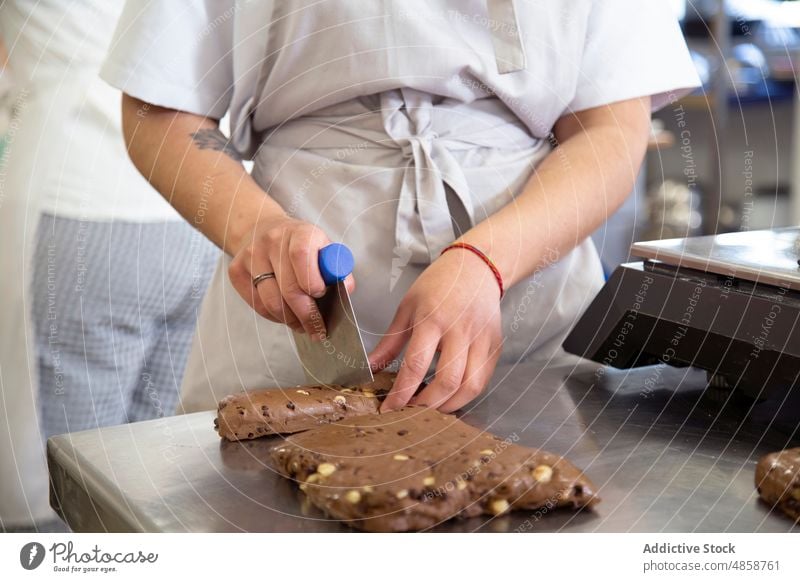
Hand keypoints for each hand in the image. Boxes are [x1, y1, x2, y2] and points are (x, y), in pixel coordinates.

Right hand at [228, 216, 354, 337]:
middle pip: (288, 288)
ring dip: (290, 320)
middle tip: (317, 330)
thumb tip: (346, 291)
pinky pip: (256, 304)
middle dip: (306, 315)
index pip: (302, 256)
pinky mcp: (236, 270)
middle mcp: (272, 241)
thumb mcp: (324, 248)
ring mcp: (251, 255)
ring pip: (271, 301)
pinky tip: (285, 315)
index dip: (313, 282)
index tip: (321, 296)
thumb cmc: (301, 245)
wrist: (263, 229)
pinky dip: (273, 316)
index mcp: (299, 232)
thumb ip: (337, 269)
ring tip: (302, 325)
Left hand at [370, 247, 502, 412]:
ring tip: (431, 404)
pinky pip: (484, 380)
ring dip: (449, 404)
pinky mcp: (495, 345)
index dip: (401, 393)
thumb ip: (390, 342)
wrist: (476, 268)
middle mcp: (460, 330)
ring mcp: (482, 339)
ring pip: (471, 386)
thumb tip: (369, 368)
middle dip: (427, 404)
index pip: (416, 365)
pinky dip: (466, 394)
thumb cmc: (438, 286)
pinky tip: (450, 393)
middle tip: (411, 409)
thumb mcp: (407, 308)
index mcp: (432, 319)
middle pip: (448, 381)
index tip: (388, 408)